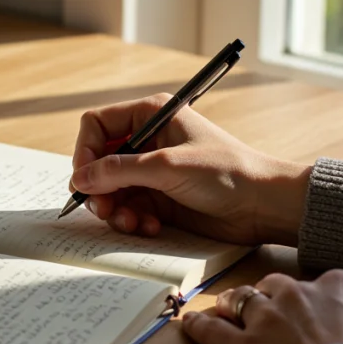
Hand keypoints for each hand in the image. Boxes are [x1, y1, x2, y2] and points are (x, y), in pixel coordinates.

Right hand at [69, 94, 309, 244]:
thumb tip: (80, 178)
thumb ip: (119, 171)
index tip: (84, 179)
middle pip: (99, 161)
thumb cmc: (225, 172)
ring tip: (131, 223)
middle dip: (99, 188)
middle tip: (105, 210)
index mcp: (150, 116)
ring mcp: (152, 171)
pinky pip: (128, 208)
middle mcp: (147, 141)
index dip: (85, 151)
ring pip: (110, 190)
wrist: (262, 206)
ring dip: (115, 210)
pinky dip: (132, 220)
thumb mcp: (168, 167)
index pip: (97, 125)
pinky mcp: (159, 198)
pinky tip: (150, 227)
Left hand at [182, 270, 342, 343]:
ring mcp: (266, 318)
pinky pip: (211, 331)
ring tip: (227, 311)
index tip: (309, 310)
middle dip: (269, 297)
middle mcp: (299, 294)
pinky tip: (190, 325)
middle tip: (267, 312)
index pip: (320, 283)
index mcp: (339, 288)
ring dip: (233, 306)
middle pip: (274, 285)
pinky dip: (199, 327)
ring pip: (240, 300)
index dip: (312, 299)